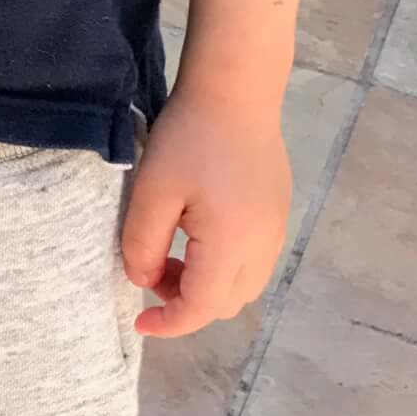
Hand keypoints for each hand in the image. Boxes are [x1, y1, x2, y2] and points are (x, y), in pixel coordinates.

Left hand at [120, 90, 291, 339]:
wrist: (236, 91)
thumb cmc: (188, 137)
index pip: (203, 307)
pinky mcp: (278, 214)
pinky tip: (195, 235)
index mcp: (233, 245)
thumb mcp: (152, 191)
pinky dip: (223, 267)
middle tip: (150, 272)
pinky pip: (253, 262)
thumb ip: (142, 244)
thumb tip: (143, 281)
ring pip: (243, 286)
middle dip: (186, 302)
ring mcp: (277, 230)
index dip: (169, 324)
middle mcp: (264, 246)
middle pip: (227, 304)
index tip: (138, 323)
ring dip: (206, 286)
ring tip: (169, 253)